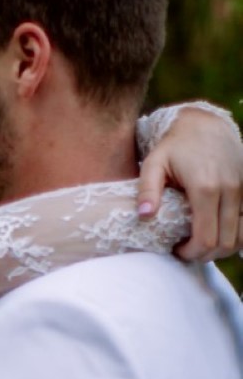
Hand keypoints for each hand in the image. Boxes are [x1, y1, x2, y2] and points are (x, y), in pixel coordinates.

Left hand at [138, 106, 242, 260]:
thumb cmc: (175, 146)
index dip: (191, 253)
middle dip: (205, 255)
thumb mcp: (154, 163)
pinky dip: (234, 235)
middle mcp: (230, 189)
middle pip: (225, 242)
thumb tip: (144, 216)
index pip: (206, 238)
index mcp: (206, 188)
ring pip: (240, 236)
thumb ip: (147, 190)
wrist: (205, 123)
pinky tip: (216, 233)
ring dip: (222, 248)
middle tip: (186, 251)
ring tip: (201, 244)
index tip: (176, 250)